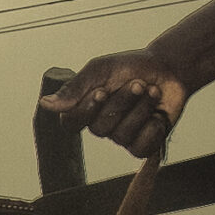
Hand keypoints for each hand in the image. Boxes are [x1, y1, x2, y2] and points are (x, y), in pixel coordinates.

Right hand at [41, 51, 188, 157]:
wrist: (169, 69)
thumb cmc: (132, 67)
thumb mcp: (100, 70)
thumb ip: (75, 88)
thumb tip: (45, 104)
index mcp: (86, 107)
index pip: (71, 122)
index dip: (86, 110)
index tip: (102, 91)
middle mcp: (101, 125)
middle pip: (101, 128)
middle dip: (123, 102)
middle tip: (138, 83)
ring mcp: (121, 137)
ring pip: (122, 136)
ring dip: (141, 110)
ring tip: (152, 90)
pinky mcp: (141, 145)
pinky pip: (140, 148)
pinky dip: (152, 129)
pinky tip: (158, 115)